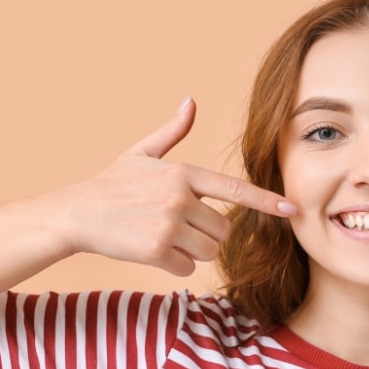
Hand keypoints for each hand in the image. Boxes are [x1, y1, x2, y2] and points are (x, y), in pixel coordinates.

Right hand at [58, 97, 295, 276]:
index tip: (292, 209)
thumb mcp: (142, 153)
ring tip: (165, 236)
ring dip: (192, 250)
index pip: (235, 190)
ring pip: (209, 251)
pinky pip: (186, 268)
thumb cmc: (113, 183)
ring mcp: (169, 225)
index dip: (266, 201)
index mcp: (184, 173)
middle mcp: (180, 198)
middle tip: (179, 225)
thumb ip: (172, 131)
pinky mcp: (156, 251)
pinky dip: (174, 264)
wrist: (76, 214)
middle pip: (224, 231)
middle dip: (208, 234)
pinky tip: (152, 249)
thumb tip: (190, 101)